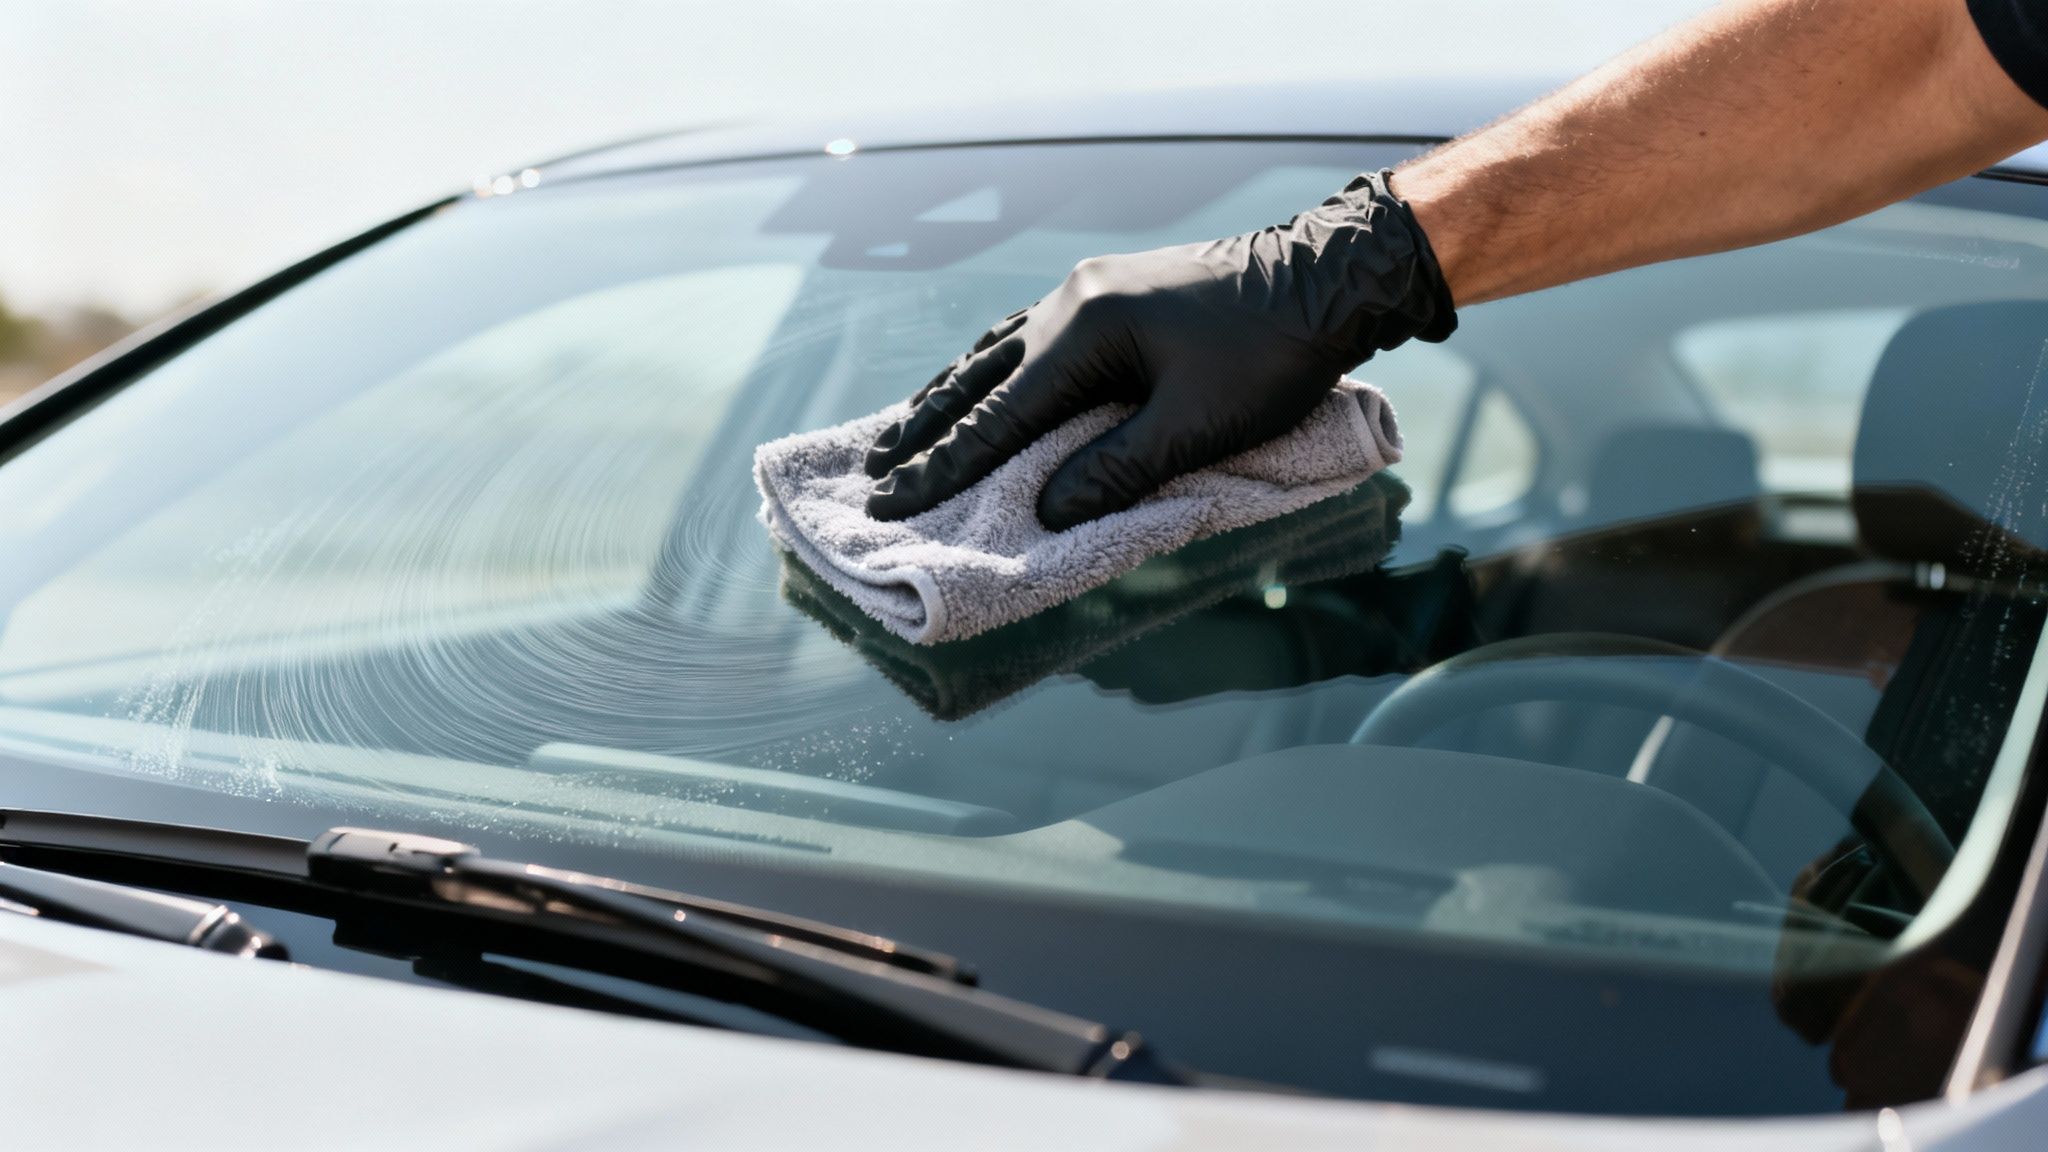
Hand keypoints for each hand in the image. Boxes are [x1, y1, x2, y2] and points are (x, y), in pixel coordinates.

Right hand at [863, 170, 1455, 530]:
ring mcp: (1091, 289)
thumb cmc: (1272, 354)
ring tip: (907, 432)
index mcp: (1083, 330)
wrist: (1331, 274)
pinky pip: (1029, 336)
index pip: (997, 416)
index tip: (891, 501)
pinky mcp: (1114, 292)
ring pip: (998, 352)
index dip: (944, 467)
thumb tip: (1044, 511)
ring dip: (952, 397)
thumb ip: (1115, 470)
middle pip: (979, 377)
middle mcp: (1072, 301)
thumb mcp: (1195, 425)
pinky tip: (983, 382)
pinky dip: (995, 370)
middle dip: (925, 430)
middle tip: (875, 472)